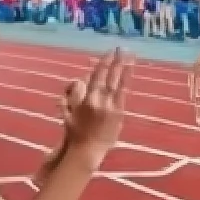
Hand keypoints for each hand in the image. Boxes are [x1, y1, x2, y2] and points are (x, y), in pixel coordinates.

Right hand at [64, 48, 131, 169]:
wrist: (85, 151)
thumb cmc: (75, 135)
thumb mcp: (68, 115)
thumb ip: (69, 100)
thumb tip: (72, 87)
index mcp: (84, 99)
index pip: (94, 76)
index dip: (102, 63)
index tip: (108, 54)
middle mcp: (96, 99)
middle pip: (106, 75)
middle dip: (114, 60)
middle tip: (120, 48)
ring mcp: (108, 105)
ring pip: (116, 80)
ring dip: (123, 65)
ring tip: (129, 54)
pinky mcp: (118, 112)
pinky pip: (123, 91)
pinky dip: (127, 78)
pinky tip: (131, 69)